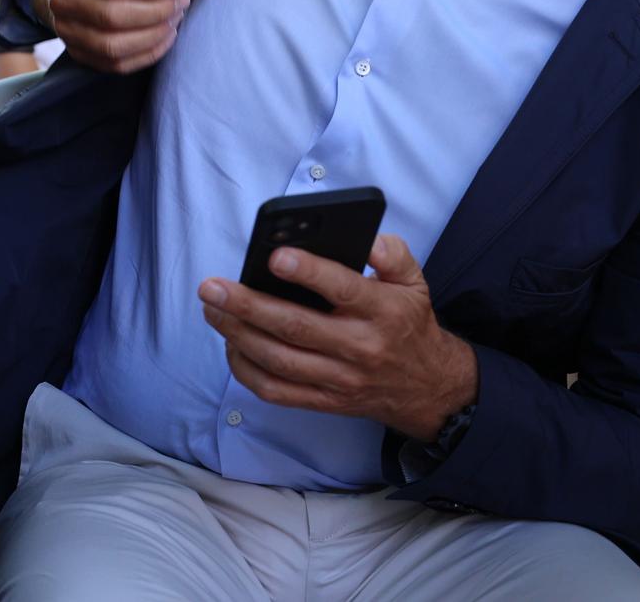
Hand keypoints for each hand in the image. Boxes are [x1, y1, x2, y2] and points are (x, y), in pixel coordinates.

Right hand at [32, 0, 188, 73]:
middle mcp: (64, 1)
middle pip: (113, 17)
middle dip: (156, 11)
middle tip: (181, 1)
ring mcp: (67, 30)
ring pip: (113, 46)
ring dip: (153, 35)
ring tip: (175, 19)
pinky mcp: (77, 52)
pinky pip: (114, 64)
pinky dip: (145, 55)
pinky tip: (164, 37)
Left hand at [198, 234, 476, 441]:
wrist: (427, 387)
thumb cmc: (408, 325)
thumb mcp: (414, 282)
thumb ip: (392, 254)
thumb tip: (367, 239)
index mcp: (382, 311)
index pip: (342, 289)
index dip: (307, 273)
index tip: (273, 257)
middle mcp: (359, 347)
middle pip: (295, 327)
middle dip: (247, 306)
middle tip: (212, 287)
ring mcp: (339, 379)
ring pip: (279, 360)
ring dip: (238, 335)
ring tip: (213, 309)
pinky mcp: (324, 400)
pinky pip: (277, 391)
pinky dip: (246, 370)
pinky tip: (231, 345)